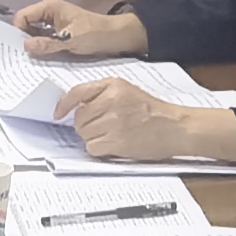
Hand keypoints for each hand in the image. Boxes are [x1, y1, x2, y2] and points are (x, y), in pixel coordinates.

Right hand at [16, 0, 142, 58]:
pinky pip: (42, 37)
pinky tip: (41, 56)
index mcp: (49, 7)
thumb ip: (47, 44)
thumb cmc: (94, 34)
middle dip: (23, 38)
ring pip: (33, 31)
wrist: (114, 36)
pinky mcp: (57, 31)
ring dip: (32, 43)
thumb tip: (25, 46)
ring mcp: (53, 21)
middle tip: (21, 56)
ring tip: (30, 58)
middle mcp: (48, 11)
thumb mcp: (70, 40)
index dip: (18, 31)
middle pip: (26, 24)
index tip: (18, 48)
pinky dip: (41, 45)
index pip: (22, 16)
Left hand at [59, 75, 189, 160]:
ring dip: (94, 138)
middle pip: (79, 118)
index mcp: (113, 86)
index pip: (77, 92)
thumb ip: (103, 95)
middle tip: (103, 128)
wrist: (176, 127)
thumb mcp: (128, 91)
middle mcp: (111, 101)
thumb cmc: (155, 112)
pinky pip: (92, 148)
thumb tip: (77, 107)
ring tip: (113, 136)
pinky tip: (114, 145)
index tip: (58, 114)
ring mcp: (113, 122)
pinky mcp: (117, 141)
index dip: (64, 105)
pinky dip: (100, 149)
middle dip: (86, 126)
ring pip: (84, 134)